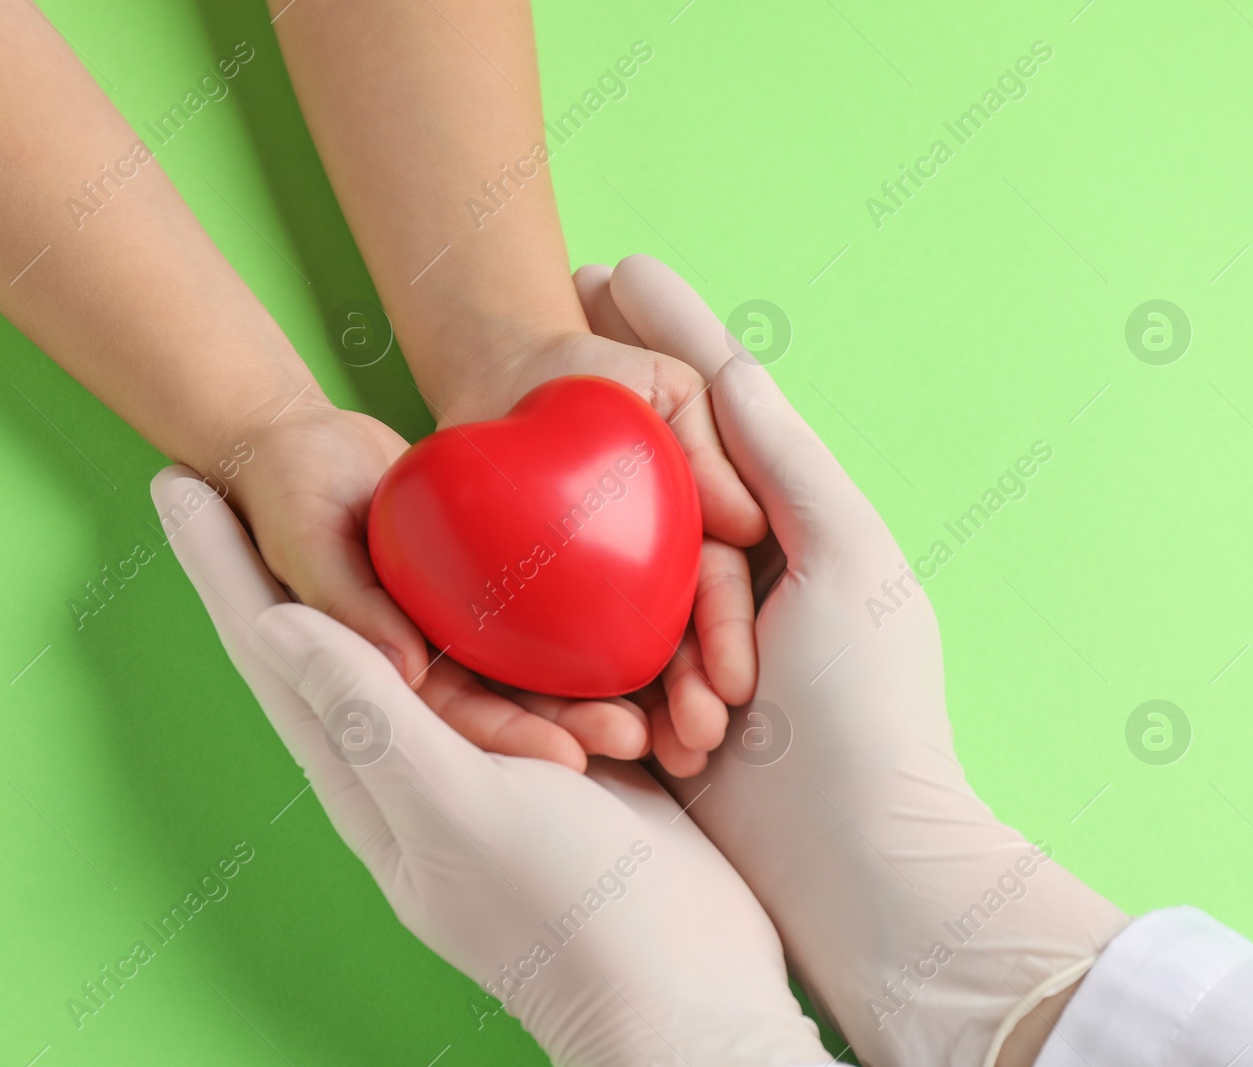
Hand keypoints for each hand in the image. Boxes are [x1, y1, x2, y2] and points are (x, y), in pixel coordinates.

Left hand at [150, 466, 829, 1066]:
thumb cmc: (564, 912)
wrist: (683, 988)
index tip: (175, 480)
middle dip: (288, 551)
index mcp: (368, 773)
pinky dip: (498, 603)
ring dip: (391, 566)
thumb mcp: (456, 808)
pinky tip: (488, 552)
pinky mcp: (562, 750)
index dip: (222, 565)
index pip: (273, 649)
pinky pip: (514, 660)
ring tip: (355, 488)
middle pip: (336, 629)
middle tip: (250, 467)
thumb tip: (270, 623)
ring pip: (431, 637)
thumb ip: (367, 716)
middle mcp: (416, 758)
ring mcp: (489, 755)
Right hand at [206, 392, 649, 770]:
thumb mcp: (308, 542)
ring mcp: (461, 628)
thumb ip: (349, 604)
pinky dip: (597, 626)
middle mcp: (430, 662)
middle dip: (572, 727)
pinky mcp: (488, 588)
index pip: (455, 721)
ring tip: (671, 709)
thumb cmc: (287, 489)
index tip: (570, 758)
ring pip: (539, 669)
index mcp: (382, 672)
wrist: (298, 443)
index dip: (512, 742)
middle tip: (639, 735)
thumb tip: (406, 667)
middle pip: (509, 706)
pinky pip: (549, 613)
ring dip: (598, 692)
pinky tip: (659, 636)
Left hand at [436, 278, 769, 776]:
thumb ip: (705, 449)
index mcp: (696, 535)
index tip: (733, 684)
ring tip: (664, 759)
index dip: (726, 637)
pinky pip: (545, 669)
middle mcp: (654, 580)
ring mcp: (596, 606)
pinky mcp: (532, 621)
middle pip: (675, 646)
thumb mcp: (664, 391)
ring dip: (646, 718)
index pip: (714, 591)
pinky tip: (584, 748)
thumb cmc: (596, 374)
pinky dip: (565, 706)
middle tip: (698, 739)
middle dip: (693, 698)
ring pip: (620, 672)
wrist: (505, 376)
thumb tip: (747, 521)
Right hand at [597, 255, 1129, 1066]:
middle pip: (652, 453)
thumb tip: (731, 364)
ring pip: (607, 531)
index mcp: (787, 526)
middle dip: (612, 370)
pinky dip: (549, 579)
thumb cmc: (870, 715)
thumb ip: (787, 466)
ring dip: (578, 460)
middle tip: (555, 295)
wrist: (853, 870)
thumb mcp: (846, 567)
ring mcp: (678, 631)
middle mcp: (732, 568)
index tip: (611, 265)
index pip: (713, 406)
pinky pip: (578, 619)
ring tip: (532, 366)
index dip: (667, 332)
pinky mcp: (638, 692)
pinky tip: (497, 513)